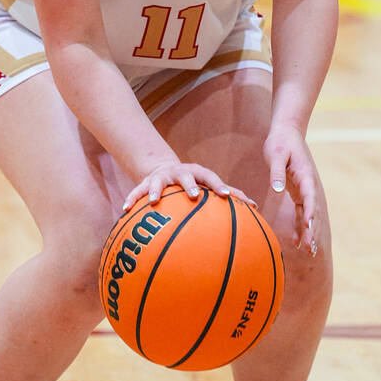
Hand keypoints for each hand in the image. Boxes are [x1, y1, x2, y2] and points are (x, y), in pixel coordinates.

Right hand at [122, 159, 254, 212]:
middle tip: (194, 195)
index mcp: (197, 173)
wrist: (163, 169)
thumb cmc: (194, 183)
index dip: (218, 184)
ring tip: (153, 202)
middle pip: (185, 175)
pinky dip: (131, 199)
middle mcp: (179, 172)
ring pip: (157, 182)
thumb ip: (230, 196)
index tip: (225, 196)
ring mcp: (161, 177)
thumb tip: (256, 208)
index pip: (210, 176)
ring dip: (155, 191)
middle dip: (189, 184)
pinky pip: (136, 191)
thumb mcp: (208, 185)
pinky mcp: (145, 183)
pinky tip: (124, 211)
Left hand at [264, 126, 319, 255]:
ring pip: (309, 214)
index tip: (309, 226)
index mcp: (305, 175)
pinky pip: (301, 212)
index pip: (310, 196)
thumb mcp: (276, 154)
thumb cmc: (280, 142)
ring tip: (309, 251)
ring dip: (309, 232)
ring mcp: (304, 190)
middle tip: (311, 248)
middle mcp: (308, 185)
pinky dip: (301, 226)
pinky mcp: (298, 192)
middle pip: (313, 210)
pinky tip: (298, 242)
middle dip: (312, 229)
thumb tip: (277, 189)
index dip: (310, 212)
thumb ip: (277, 171)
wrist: (287, 133)